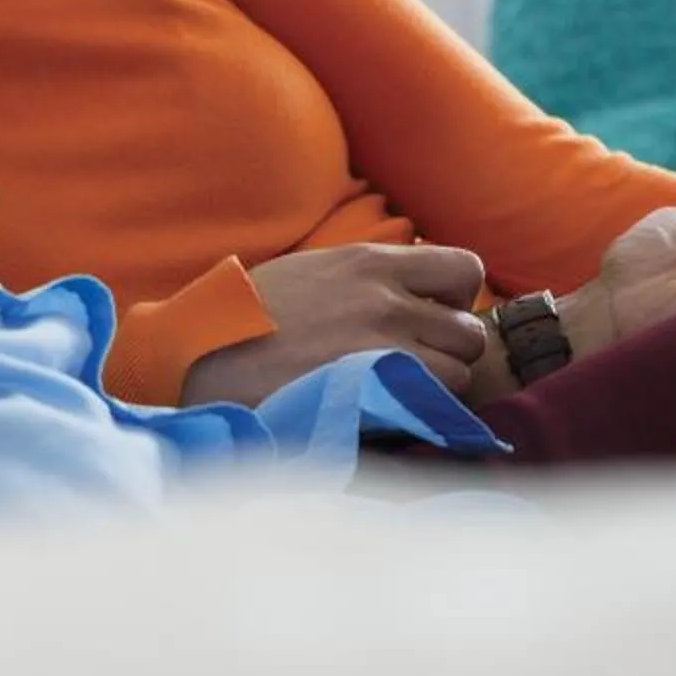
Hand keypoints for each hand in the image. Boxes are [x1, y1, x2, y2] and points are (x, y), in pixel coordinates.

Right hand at [178, 243, 490, 408]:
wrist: (205, 352)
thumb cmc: (249, 315)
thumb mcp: (313, 272)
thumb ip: (363, 278)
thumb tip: (404, 291)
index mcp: (370, 262)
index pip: (463, 269)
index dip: (456, 298)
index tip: (431, 316)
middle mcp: (387, 299)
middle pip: (469, 329)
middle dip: (452, 350)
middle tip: (419, 365)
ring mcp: (385, 347)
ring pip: (460, 372)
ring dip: (439, 387)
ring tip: (399, 393)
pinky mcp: (374, 391)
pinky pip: (434, 404)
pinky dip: (422, 412)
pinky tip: (389, 413)